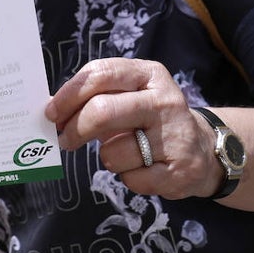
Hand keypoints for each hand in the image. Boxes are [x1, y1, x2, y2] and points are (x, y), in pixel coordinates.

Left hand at [46, 57, 220, 198]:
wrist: (202, 149)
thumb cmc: (151, 119)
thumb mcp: (130, 96)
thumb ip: (95, 97)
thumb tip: (51, 110)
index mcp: (149, 74)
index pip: (100, 74)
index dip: (69, 95)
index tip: (51, 113)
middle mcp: (164, 100)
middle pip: (102, 111)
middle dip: (75, 129)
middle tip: (65, 140)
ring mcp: (174, 135)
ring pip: (112, 152)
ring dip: (109, 157)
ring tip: (127, 152)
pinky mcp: (179, 169)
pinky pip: (131, 178)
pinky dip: (129, 177)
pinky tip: (145, 168)